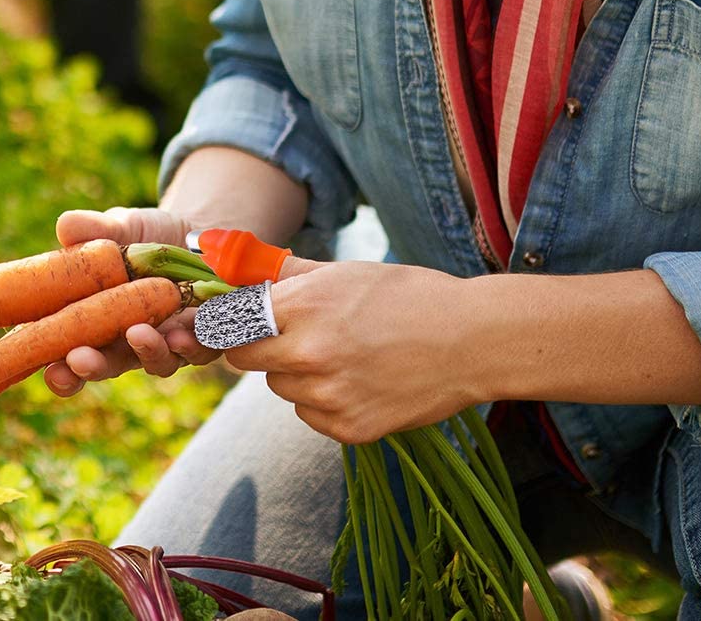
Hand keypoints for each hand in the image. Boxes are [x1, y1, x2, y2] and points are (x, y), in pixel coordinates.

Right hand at [43, 205, 221, 393]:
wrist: (200, 235)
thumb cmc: (147, 237)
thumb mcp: (122, 228)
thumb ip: (96, 230)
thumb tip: (65, 224)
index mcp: (100, 326)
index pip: (74, 361)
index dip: (63, 373)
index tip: (51, 371)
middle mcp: (133, 345)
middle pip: (111, 367)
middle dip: (95, 367)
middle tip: (81, 359)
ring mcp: (171, 344)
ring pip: (159, 361)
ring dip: (149, 352)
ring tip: (139, 334)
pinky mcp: (209, 336)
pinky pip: (204, 347)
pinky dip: (194, 341)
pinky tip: (184, 331)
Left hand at [226, 260, 482, 444]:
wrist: (470, 341)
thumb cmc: (409, 296)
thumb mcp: (346, 272)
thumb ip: (289, 275)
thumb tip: (243, 271)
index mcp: (304, 307)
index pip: (232, 323)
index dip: (230, 322)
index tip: (232, 322)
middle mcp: (310, 355)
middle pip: (244, 360)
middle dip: (257, 347)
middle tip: (285, 336)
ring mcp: (329, 397)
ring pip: (280, 387)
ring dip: (295, 373)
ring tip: (341, 353)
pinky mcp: (348, 428)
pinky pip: (310, 413)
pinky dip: (323, 400)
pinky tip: (358, 378)